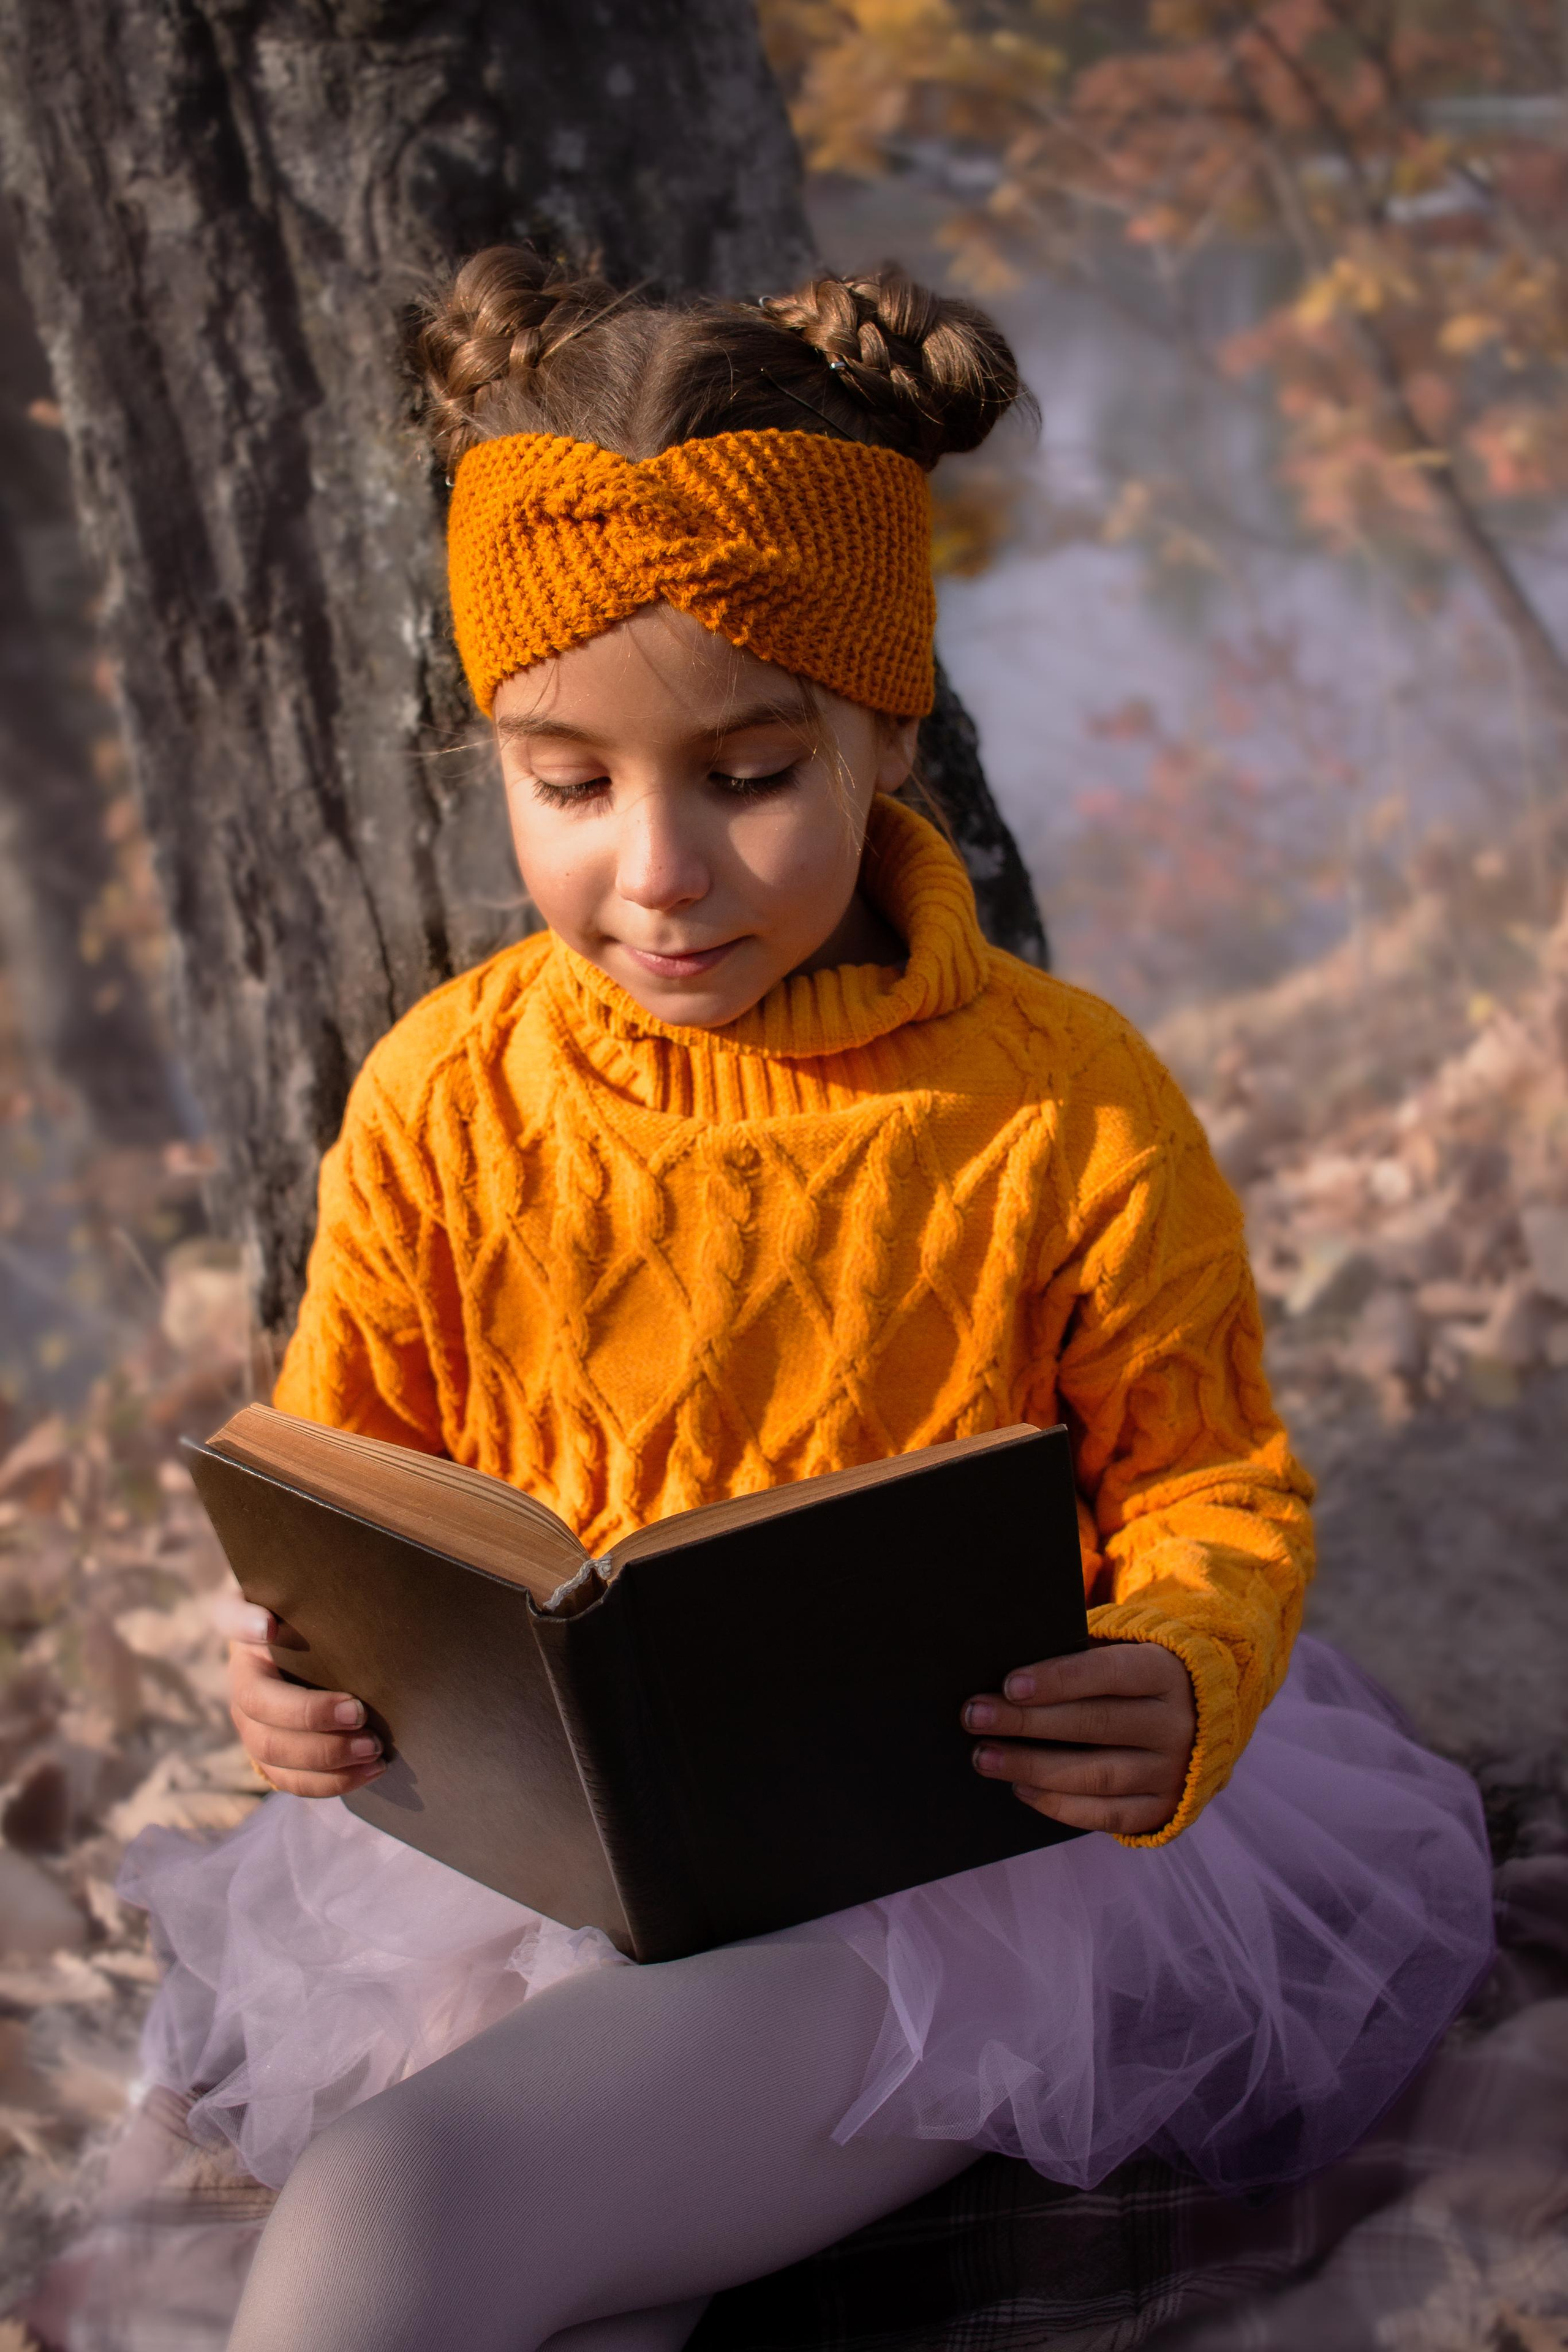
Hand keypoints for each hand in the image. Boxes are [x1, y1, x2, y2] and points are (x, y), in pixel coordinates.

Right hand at [220, 1596, 385, 1798]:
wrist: (317, 1658)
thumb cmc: (325, 1624)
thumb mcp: (320, 1603)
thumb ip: (323, 1596)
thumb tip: (353, 1590)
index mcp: (248, 1628)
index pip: (230, 1614)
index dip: (244, 1622)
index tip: (269, 1625)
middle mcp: (242, 1674)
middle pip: (256, 1702)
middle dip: (308, 1714)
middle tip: (360, 1712)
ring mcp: (250, 1720)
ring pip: (269, 1748)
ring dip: (324, 1755)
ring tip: (372, 1749)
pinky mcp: (269, 1754)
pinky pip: (288, 1778)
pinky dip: (330, 1781)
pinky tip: (368, 1771)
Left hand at [963, 1641, 1195, 1835]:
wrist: (1196, 1720)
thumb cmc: (1131, 1680)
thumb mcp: (1120, 1656)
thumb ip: (1078, 1662)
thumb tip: (1008, 1680)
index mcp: (1165, 1672)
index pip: (1109, 1673)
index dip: (1058, 1679)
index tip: (1009, 1684)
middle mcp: (1176, 1724)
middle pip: (1097, 1724)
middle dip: (1028, 1722)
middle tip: (974, 1717)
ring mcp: (1171, 1772)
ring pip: (1097, 1775)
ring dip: (1033, 1768)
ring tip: (984, 1757)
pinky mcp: (1162, 1808)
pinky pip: (1106, 1815)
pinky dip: (1060, 1805)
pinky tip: (1021, 1788)